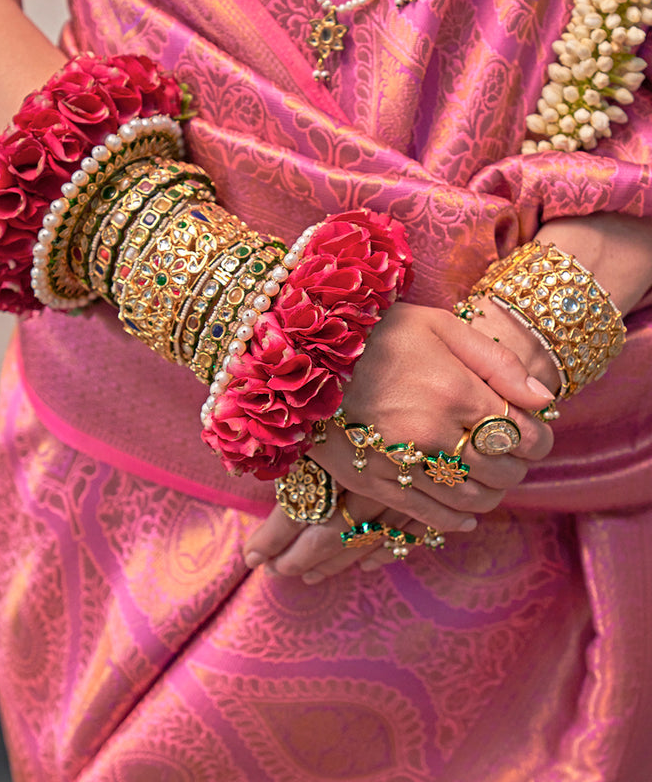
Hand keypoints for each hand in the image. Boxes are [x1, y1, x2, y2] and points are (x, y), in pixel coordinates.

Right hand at [244, 303, 554, 578]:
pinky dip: (455, 520)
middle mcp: (435, 433)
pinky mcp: (374, 482)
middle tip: (509, 453)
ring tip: (485, 477)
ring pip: (471, 499)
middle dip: (515, 465)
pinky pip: (430, 517)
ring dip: (489, 493)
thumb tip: (544, 398)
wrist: (302, 351)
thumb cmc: (376, 332)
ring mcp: (404, 462)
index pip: (526, 435)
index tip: (532, 432)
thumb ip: (496, 361)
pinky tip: (465, 513)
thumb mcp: (440, 325)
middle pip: (503, 472)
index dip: (539, 439)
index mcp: (457, 391)